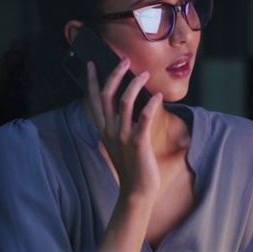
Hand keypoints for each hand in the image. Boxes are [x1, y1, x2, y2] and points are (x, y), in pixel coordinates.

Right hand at [83, 59, 163, 198]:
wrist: (136, 191)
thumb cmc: (131, 166)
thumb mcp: (119, 143)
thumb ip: (120, 125)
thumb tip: (127, 107)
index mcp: (104, 129)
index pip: (95, 100)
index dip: (93, 80)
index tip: (93, 63)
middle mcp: (110, 131)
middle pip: (107, 95)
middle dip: (115, 74)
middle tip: (125, 60)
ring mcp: (123, 137)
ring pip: (124, 102)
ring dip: (135, 85)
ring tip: (145, 74)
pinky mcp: (138, 143)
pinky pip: (143, 118)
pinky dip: (151, 104)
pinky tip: (159, 96)